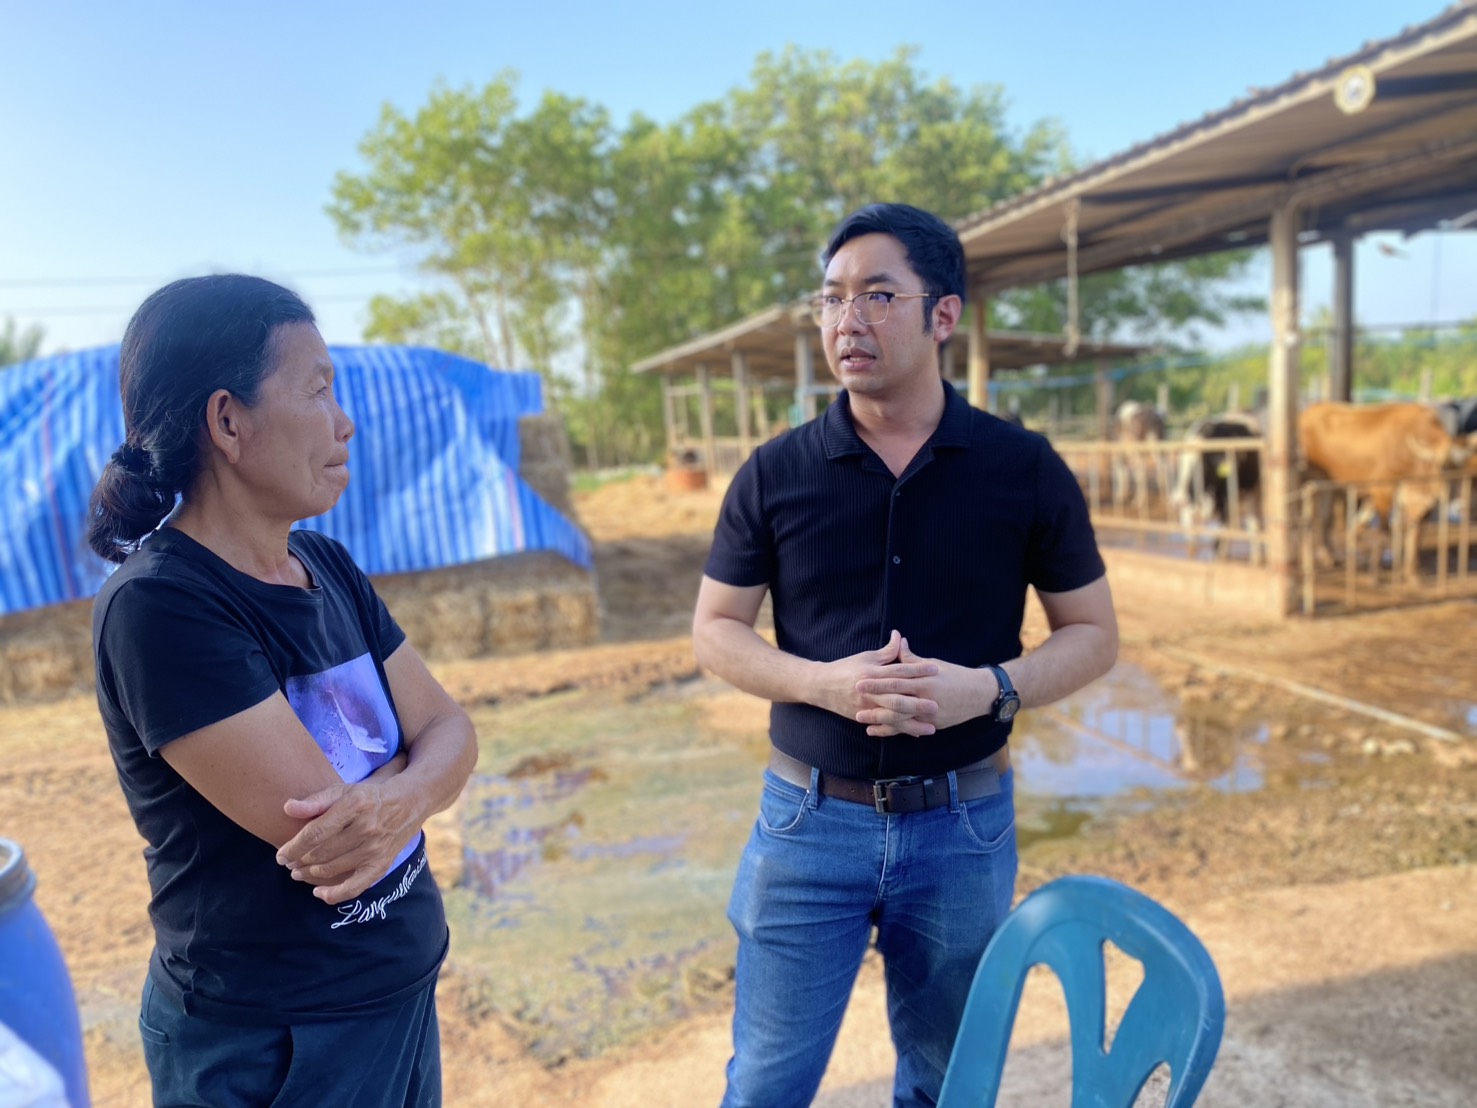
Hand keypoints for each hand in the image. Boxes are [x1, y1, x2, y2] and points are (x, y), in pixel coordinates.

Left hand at [275, 754, 418, 904]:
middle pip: (321, 853)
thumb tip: (287, 808)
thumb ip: (315, 800)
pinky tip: (318, 894)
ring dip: (309, 874)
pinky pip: (355, 886)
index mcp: (354, 805)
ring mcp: (375, 848)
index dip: (293, 847)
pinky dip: (334, 894)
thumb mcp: (344, 790)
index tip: (280, 854)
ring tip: (298, 872)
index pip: (315, 832)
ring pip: (332, 869)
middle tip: (288, 864)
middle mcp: (366, 827)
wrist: (409, 802)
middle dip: (298, 861)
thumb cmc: (368, 797)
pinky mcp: (382, 864)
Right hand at [815, 630, 939, 737]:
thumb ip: (886, 651)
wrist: (821, 686)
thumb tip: (900, 636)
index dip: (917, 669)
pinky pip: (885, 725)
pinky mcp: (864, 717)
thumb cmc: (845, 668)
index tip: (935, 669)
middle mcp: (870, 691)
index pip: (898, 671)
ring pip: (892, 716)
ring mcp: (867, 707)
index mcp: (872, 672)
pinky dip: (900, 730)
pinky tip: (915, 733)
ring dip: (912, 723)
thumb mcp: (866, 657)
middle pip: (897, 698)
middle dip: (917, 703)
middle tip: (936, 705)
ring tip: (932, 727)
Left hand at [853, 637, 993, 736]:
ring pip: (900, 718)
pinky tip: (876, 730)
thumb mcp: (934, 664)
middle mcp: (925, 697)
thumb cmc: (956, 676)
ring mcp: (929, 714)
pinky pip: (908, 729)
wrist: (980, 694)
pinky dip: (892, 730)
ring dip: (878, 719)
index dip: (877, 682)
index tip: (860, 681)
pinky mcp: (932, 724)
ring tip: (860, 718)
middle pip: (895, 700)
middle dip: (874, 701)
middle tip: (854, 699)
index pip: (896, 680)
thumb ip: (912, 659)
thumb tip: (898, 641)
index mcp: (924, 680)